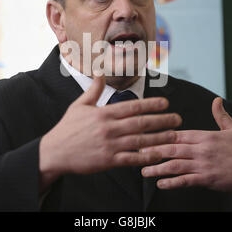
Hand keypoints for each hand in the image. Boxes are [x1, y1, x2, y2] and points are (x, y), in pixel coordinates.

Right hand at [39, 74, 181, 189]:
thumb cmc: (67, 128)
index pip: (132, 106)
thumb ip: (94, 90)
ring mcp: (109, 145)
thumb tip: (100, 71)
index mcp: (103, 113)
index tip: (165, 103)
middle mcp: (109, 128)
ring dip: (159, 138)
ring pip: (140, 140)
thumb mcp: (79, 105)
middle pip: (141, 123)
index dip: (151, 104)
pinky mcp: (108, 161)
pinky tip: (159, 154)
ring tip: (174, 135)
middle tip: (177, 118)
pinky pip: (131, 159)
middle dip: (162, 120)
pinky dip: (146, 157)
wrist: (55, 152)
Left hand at [140, 97, 231, 205]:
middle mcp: (202, 150)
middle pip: (172, 148)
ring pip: (175, 165)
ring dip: (158, 168)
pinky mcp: (207, 179)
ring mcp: (204, 165)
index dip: (161, 135)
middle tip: (138, 152)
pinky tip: (160, 183)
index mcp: (206, 136)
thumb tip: (217, 100)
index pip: (179, 134)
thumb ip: (221, 116)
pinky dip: (172, 182)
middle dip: (154, 150)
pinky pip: (186, 181)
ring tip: (144, 170)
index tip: (147, 135)